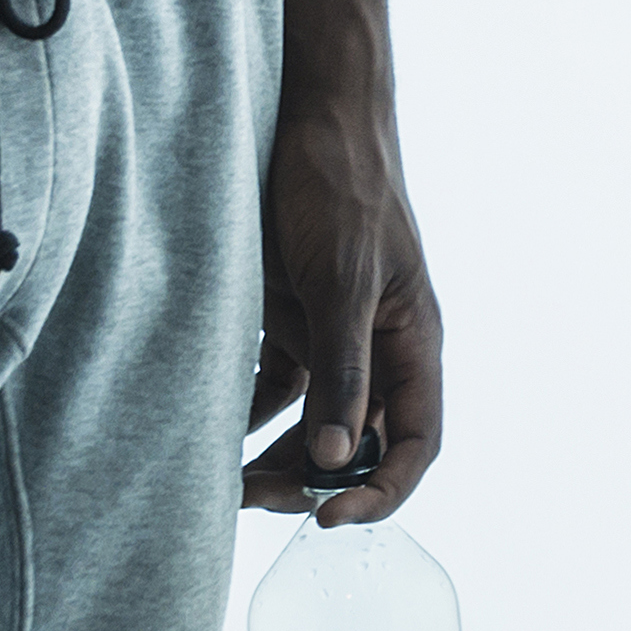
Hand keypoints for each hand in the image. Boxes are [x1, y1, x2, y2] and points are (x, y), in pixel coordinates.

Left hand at [242, 89, 441, 523]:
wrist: (307, 111)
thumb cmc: (342, 184)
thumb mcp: (344, 279)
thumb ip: (342, 369)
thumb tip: (340, 462)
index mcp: (413, 342)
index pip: (414, 441)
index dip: (382, 491)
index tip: (329, 519)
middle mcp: (379, 347)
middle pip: (358, 442)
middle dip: (315, 480)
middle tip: (256, 499)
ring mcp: (335, 332)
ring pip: (314, 421)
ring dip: (279, 455)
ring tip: (228, 481)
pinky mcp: (293, 314)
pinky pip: (276, 384)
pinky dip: (250, 413)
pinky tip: (216, 429)